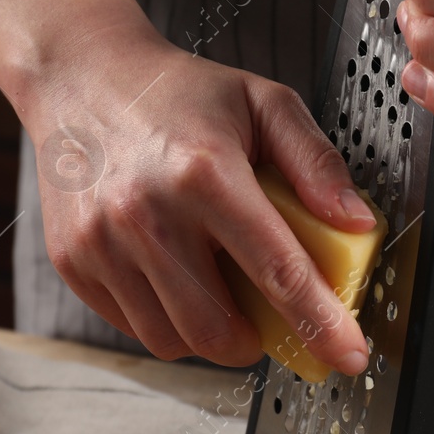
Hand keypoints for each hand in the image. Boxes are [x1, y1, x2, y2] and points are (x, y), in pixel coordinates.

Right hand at [0, 0, 376, 373]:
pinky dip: (164, 320)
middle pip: (216, 329)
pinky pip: (132, 326)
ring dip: (208, 336)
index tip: (349, 356)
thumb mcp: (264, 103)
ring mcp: (102, 243)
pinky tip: (173, 278)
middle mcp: (147, 214)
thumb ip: (317, 162)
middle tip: (265, 319)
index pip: (277, 271)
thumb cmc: (180, 94)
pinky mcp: (74, 261)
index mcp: (205, 173)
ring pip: (170, 340)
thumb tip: (359, 224)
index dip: (320, 323)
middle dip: (255, 342)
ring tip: (216, 293)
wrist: (82, 76)